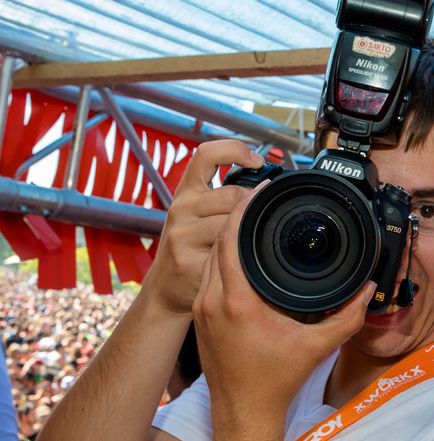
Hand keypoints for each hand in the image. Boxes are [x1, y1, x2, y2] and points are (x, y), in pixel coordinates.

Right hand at [142, 141, 264, 317]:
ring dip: (245, 234)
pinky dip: (238, 256)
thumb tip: (262, 185)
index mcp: (185, 191)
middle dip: (251, 206)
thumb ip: (220, 198)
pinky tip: (235, 262)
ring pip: (232, 223)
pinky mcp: (187, 260)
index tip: (256, 160)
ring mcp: (181, 234)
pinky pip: (227, 252)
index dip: (235, 150)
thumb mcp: (197, 215)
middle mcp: (180, 208)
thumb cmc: (190, 249)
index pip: (206, 154)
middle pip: (232, 194)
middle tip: (255, 222)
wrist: (165, 290)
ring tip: (243, 245)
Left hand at [192, 184, 375, 435]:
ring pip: (209, 259)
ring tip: (250, 222)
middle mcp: (212, 302)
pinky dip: (220, 260)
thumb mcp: (317, 347)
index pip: (231, 239)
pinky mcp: (199, 319)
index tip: (260, 191)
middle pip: (217, 243)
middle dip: (236, 218)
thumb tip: (367, 290)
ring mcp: (202, 310)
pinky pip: (206, 278)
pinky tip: (238, 255)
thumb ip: (347, 317)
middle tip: (259, 201)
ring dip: (226, 238)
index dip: (244, 209)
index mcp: (237, 302)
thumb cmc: (276, 383)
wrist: (244, 414)